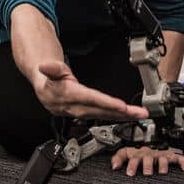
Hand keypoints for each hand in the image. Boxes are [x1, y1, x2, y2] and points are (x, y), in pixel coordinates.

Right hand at [33, 60, 148, 120]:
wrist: (45, 93)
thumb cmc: (51, 80)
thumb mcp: (50, 70)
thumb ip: (51, 68)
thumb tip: (44, 66)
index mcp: (69, 96)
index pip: (91, 100)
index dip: (106, 104)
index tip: (121, 106)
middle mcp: (76, 108)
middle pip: (102, 111)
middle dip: (122, 113)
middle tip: (139, 113)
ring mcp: (82, 113)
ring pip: (105, 116)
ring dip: (123, 117)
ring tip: (139, 115)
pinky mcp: (87, 114)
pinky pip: (104, 117)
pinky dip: (117, 117)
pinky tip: (129, 116)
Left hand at [111, 147, 183, 175]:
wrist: (151, 147)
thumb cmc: (139, 153)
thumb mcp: (127, 153)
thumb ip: (118, 158)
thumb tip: (113, 166)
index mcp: (139, 153)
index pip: (134, 157)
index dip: (132, 165)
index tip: (130, 173)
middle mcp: (150, 153)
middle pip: (148, 157)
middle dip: (147, 165)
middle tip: (147, 173)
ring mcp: (161, 154)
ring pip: (163, 158)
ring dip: (163, 164)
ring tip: (162, 172)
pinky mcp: (171, 156)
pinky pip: (178, 158)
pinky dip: (182, 162)